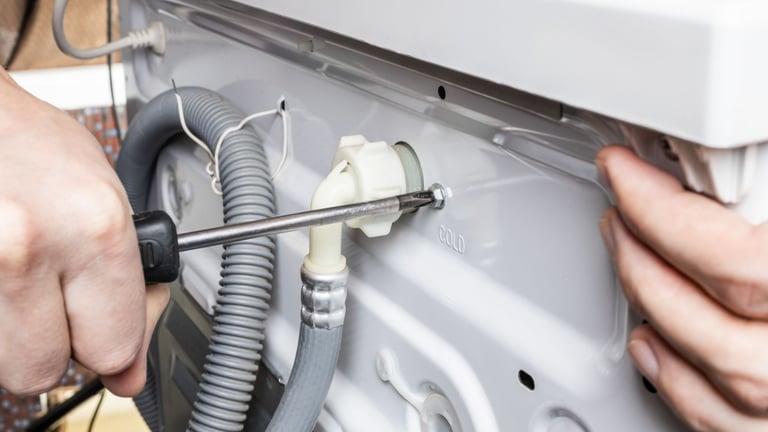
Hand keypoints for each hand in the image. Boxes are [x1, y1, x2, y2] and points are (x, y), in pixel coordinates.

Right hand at [0, 68, 168, 395]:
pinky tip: (4, 274)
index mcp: (94, 227)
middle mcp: (25, 247)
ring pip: (1, 361)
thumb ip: (127, 290)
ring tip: (25, 277)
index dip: (117, 348)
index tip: (112, 329)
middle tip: (60, 301)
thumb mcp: (107, 204)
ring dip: (19, 333)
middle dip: (57, 345)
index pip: (114, 348)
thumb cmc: (35, 146)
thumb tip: (130, 372)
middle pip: (42, 371)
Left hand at [597, 145, 767, 430]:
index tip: (624, 173)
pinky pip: (723, 421)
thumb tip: (724, 151)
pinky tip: (650, 342)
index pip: (734, 259)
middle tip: (620, 210)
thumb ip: (764, 182)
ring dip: (652, 304)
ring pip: (714, 369)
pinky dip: (675, 380)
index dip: (663, 211)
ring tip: (628, 257)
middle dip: (644, 250)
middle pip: (712, 311)